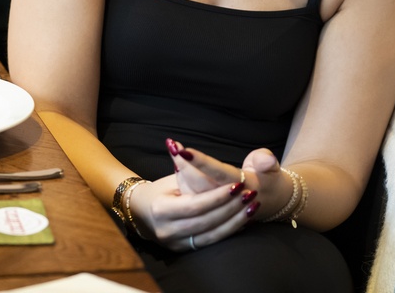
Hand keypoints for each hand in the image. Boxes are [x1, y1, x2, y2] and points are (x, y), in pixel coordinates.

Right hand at [129, 170, 260, 253]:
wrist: (142, 214)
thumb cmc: (159, 192)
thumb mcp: (168, 179)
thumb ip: (178, 165)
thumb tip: (176, 144)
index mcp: (161, 209)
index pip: (195, 204)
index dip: (218, 197)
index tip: (237, 185)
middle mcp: (167, 230)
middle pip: (206, 221)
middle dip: (231, 208)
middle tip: (250, 194)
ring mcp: (176, 243)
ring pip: (212, 235)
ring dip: (235, 221)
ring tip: (252, 207)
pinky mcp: (185, 250)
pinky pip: (211, 242)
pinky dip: (229, 231)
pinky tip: (244, 221)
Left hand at [167, 139, 294, 223]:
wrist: (271, 201)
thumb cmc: (267, 177)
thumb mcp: (270, 166)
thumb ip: (265, 160)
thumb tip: (266, 160)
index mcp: (246, 186)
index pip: (219, 174)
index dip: (201, 163)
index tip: (183, 150)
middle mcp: (230, 200)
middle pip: (202, 186)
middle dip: (185, 166)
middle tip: (175, 147)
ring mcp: (220, 208)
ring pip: (195, 195)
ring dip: (182, 173)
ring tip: (174, 151)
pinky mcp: (214, 213)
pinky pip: (194, 203)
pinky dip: (184, 183)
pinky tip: (177, 166)